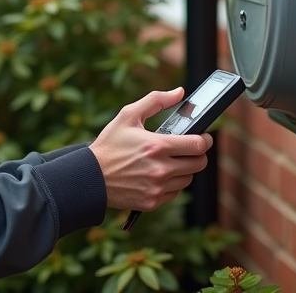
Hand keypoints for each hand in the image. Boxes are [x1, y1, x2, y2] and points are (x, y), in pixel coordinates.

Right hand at [89, 88, 212, 212]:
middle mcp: (160, 169)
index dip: (205, 140)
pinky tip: (159, 175)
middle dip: (197, 154)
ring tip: (170, 161)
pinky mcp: (153, 202)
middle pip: (198, 164)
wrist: (90, 177)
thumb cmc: (109, 145)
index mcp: (157, 145)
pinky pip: (174, 193)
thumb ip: (156, 100)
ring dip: (184, 169)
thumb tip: (179, 92)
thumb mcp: (128, 115)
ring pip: (188, 179)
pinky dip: (172, 184)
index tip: (203, 137)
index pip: (198, 145)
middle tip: (188, 149)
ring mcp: (157, 187)